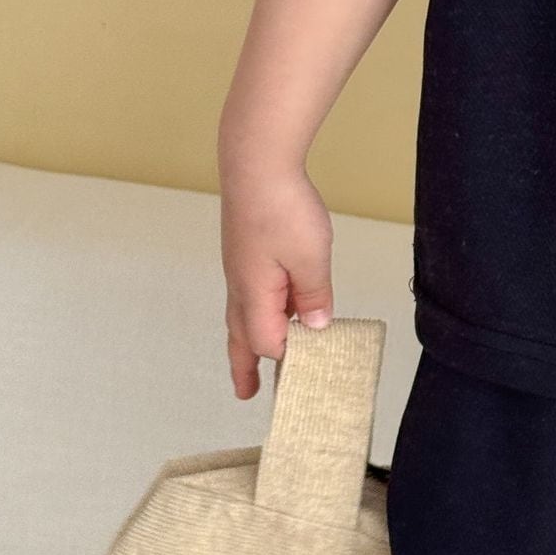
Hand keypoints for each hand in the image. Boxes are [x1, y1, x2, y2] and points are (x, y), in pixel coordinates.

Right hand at [220, 165, 334, 398]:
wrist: (255, 161)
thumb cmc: (280, 207)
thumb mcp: (311, 257)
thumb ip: (314, 296)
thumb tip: (315, 327)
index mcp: (254, 295)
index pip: (270, 344)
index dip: (289, 361)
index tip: (308, 378)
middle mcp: (240, 286)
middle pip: (241, 336)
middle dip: (245, 366)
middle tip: (245, 393)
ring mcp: (240, 267)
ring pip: (242, 314)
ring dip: (249, 340)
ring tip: (256, 361)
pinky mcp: (246, 251)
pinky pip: (250, 292)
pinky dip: (259, 311)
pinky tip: (275, 307)